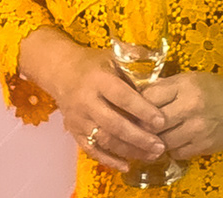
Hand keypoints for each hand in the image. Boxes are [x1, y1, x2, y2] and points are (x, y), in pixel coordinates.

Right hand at [19, 29, 166, 170]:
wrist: (60, 70)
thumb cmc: (94, 64)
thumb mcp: (114, 56)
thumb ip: (136, 63)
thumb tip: (162, 77)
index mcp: (98, 79)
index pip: (123, 97)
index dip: (143, 110)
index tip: (161, 121)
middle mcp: (86, 100)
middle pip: (114, 124)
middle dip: (139, 137)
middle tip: (160, 146)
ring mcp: (78, 118)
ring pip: (105, 140)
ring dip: (130, 150)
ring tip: (151, 155)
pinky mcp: (74, 131)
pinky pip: (92, 150)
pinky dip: (109, 160)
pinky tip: (127, 166)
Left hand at [139, 71, 222, 160]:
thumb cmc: (219, 88)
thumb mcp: (192, 78)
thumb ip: (167, 87)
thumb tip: (139, 95)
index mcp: (186, 86)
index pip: (149, 97)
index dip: (138, 103)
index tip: (134, 106)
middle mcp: (191, 107)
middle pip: (153, 123)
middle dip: (144, 125)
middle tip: (140, 124)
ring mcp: (198, 130)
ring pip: (163, 141)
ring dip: (157, 139)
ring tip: (157, 133)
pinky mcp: (204, 147)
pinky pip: (177, 152)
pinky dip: (172, 148)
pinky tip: (175, 140)